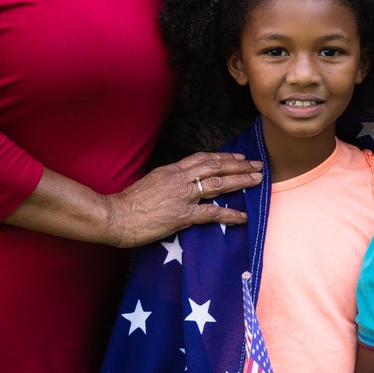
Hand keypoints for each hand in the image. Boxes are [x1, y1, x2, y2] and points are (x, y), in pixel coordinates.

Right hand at [101, 152, 263, 245]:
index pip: (204, 158)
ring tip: (257, 180)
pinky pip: (211, 213)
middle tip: (258, 165)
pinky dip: (230, 214)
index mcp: (172, 170)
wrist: (115, 216)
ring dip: (241, 181)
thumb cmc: (129, 203)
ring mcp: (182, 196)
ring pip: (219, 184)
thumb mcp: (151, 182)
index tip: (240, 156)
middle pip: (216, 166)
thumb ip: (169, 181)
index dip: (224, 156)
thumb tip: (183, 182)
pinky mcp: (182, 215)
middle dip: (240, 165)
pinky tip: (243, 216)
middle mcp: (180, 179)